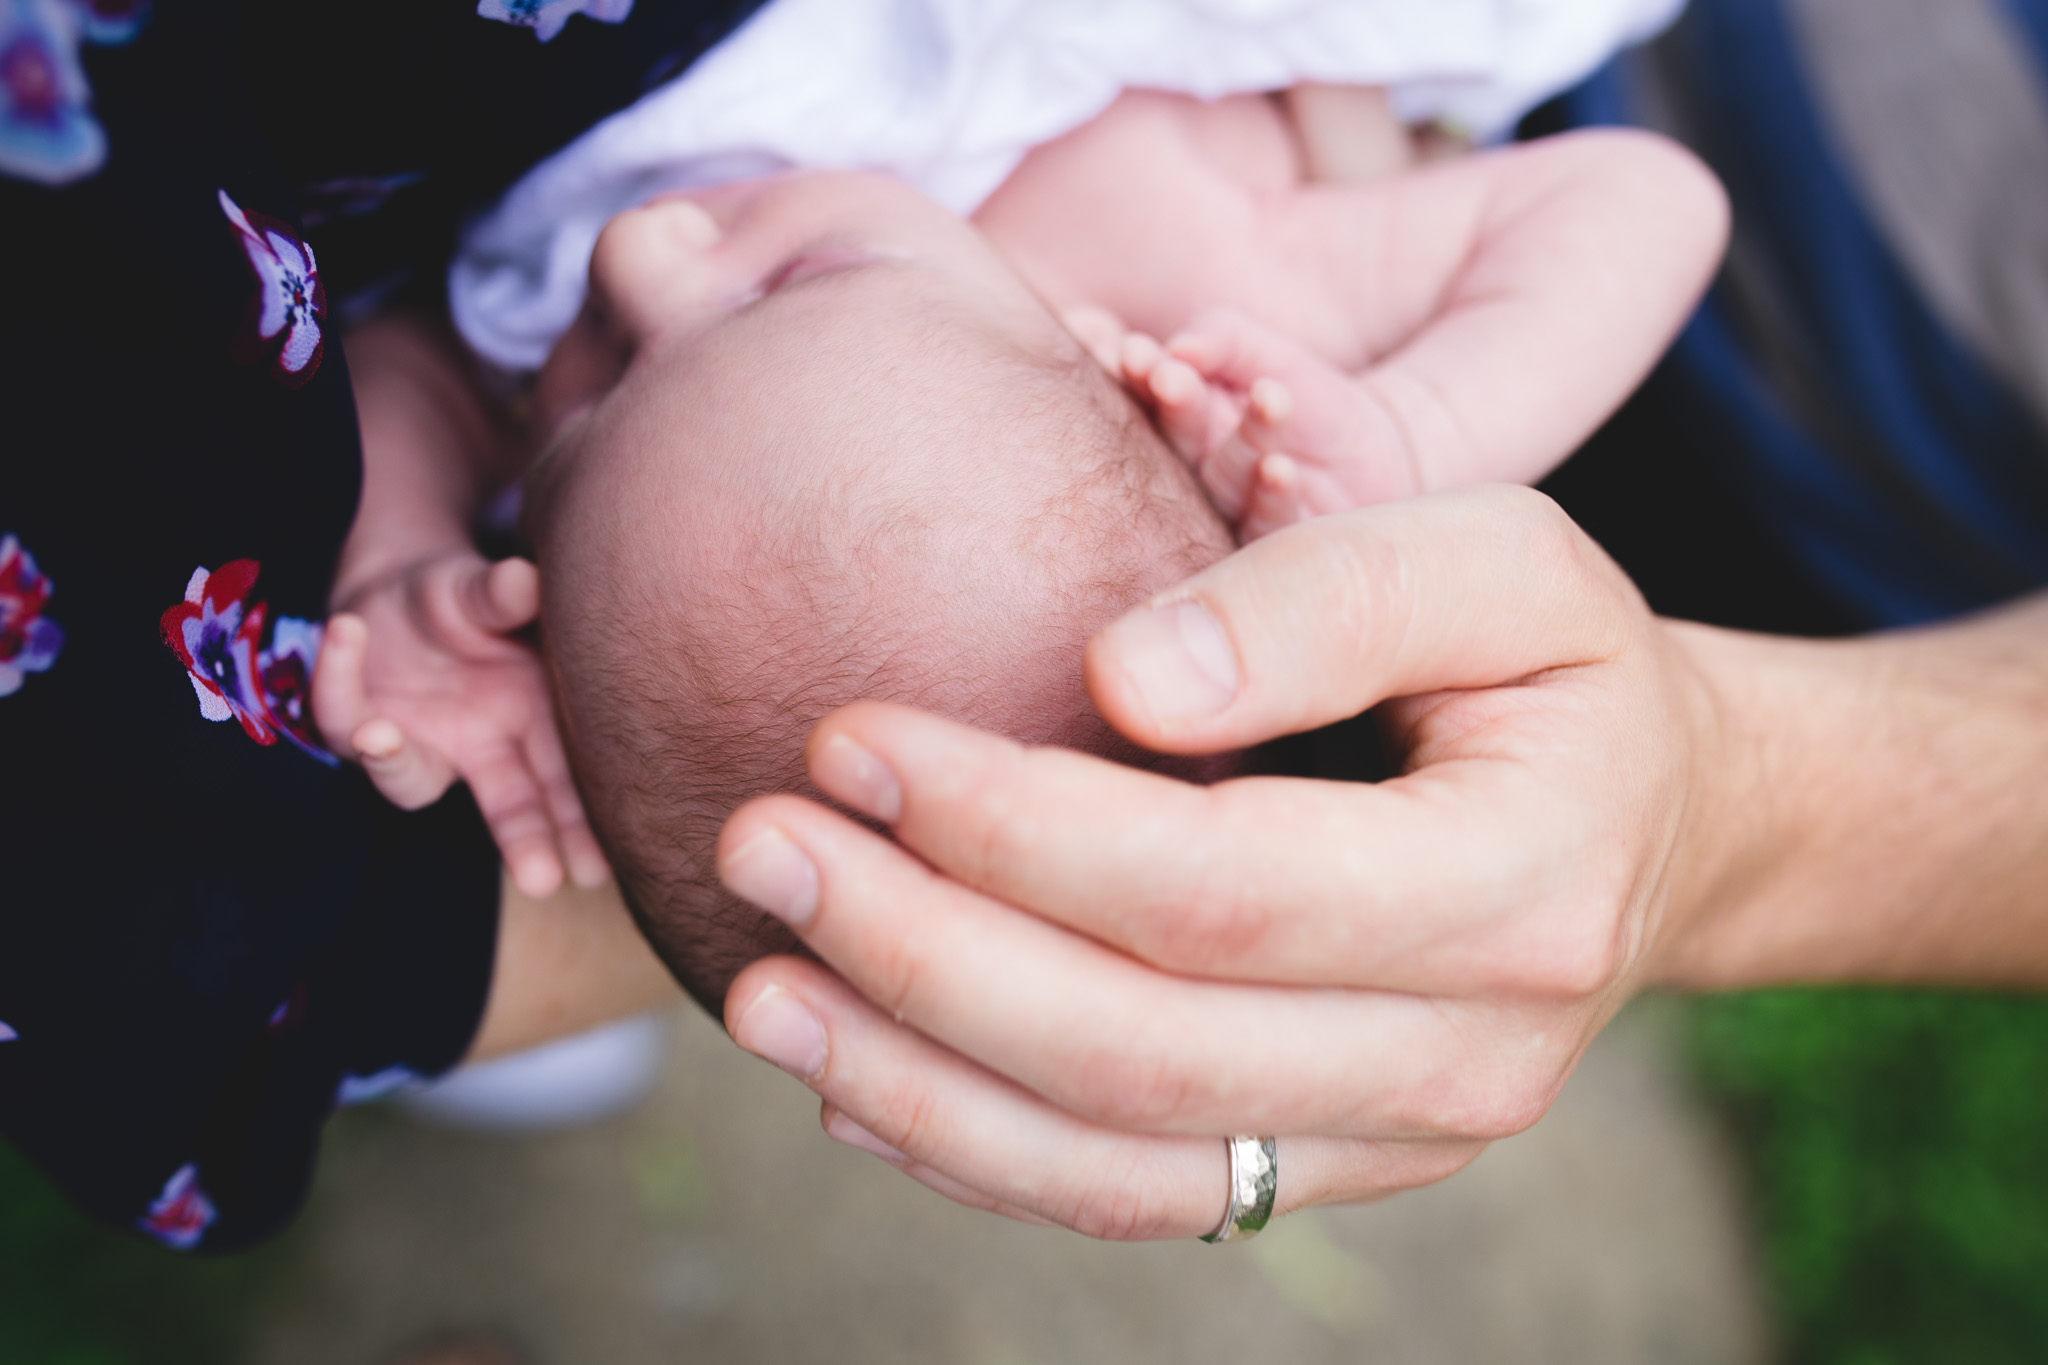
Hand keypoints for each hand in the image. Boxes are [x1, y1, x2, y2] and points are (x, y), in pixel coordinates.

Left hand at [313, 551, 608, 897]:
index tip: (598, 867)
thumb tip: (524, 579)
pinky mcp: (356, 722)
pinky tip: (347, 629)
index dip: (581, 822)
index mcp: (536, 720)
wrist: (401, 593)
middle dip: (525, 841)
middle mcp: (483, 746)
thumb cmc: (467, 601)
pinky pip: (341, 711)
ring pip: (409, 778)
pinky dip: (338, 674)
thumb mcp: (488, 591)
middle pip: (509, 804)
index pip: (566, 779)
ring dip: (393, 764)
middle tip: (545, 881)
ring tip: (377, 735)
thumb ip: (503, 596)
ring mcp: (419, 741)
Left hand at [713, 486, 1741, 1235]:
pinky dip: (976, 1153)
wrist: (1656, 828)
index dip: (1012, 825)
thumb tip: (1116, 682)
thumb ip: (1326, 597)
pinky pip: (1136, 1201)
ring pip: (1120, 1165)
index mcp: (1519, 889)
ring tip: (759, 989)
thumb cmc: (1559, 670)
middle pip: (1141, 1048)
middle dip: (920, 953)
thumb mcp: (1504, 564)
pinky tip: (853, 1079)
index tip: (849, 735)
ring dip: (913, 1084)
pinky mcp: (1330, 1172)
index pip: (1217, 889)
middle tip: (758, 849)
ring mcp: (1396, 1142)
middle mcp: (1465, 1056)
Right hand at [1120, 308, 1420, 538]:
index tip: (1135, 352)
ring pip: (1227, 481)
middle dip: (1178, 405)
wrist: (1380, 456)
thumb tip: (1180, 346)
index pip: (1151, 397)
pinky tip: (1279, 466)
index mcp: (1186, 422)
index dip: (1141, 374)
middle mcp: (1198, 473)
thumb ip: (1224, 338)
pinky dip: (1273, 495)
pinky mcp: (1273, 546)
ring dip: (1242, 443)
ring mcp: (1232, 514)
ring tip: (1266, 401)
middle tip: (1170, 378)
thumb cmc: (1310, 402)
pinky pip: (1267, 525)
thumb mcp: (1269, 354)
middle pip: (1181, 440)